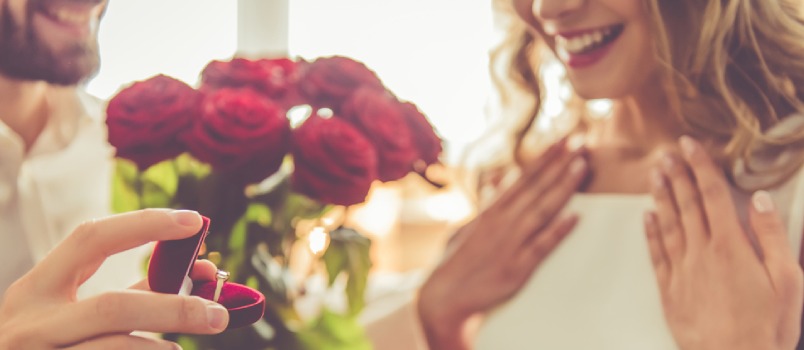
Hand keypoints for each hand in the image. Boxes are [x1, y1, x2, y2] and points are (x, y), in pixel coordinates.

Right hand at [0, 209, 229, 348]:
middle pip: (112, 307)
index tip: (193, 222)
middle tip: (219, 315)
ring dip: (157, 348)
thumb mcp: (70, 315)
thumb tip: (200, 272)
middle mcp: (30, 323)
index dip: (144, 224)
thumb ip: (131, 293)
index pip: (91, 238)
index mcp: (35, 289)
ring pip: (111, 349)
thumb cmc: (48, 345)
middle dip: (172, 308)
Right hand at [416, 137, 586, 349]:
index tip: (563, 140)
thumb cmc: (456, 262)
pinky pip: (541, 246)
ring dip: (563, 187)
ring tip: (581, 165)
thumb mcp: (468, 226)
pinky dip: (558, 231)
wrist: (445, 297)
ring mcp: (510, 244)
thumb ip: (487, 204)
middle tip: (580, 140)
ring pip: (542, 209)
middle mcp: (502, 222)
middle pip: (536, 187)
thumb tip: (498, 181)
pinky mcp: (517, 269)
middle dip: (560, 162)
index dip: (545, 158)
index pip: (523, 178)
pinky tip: (575, 217)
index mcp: (491, 211)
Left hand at [644, 136, 802, 349]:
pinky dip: (651, 232)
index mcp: (730, 246)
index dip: (700, 166)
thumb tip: (759, 199)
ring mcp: (681, 270)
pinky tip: (647, 216)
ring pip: (667, 223)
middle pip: (686, 204)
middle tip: (666, 152)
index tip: (689, 145)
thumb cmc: (767, 326)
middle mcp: (701, 252)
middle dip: (676, 174)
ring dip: (660, 196)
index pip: (713, 194)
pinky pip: (656, 253)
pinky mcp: (670, 290)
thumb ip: (771, 235)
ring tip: (654, 174)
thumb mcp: (787, 279)